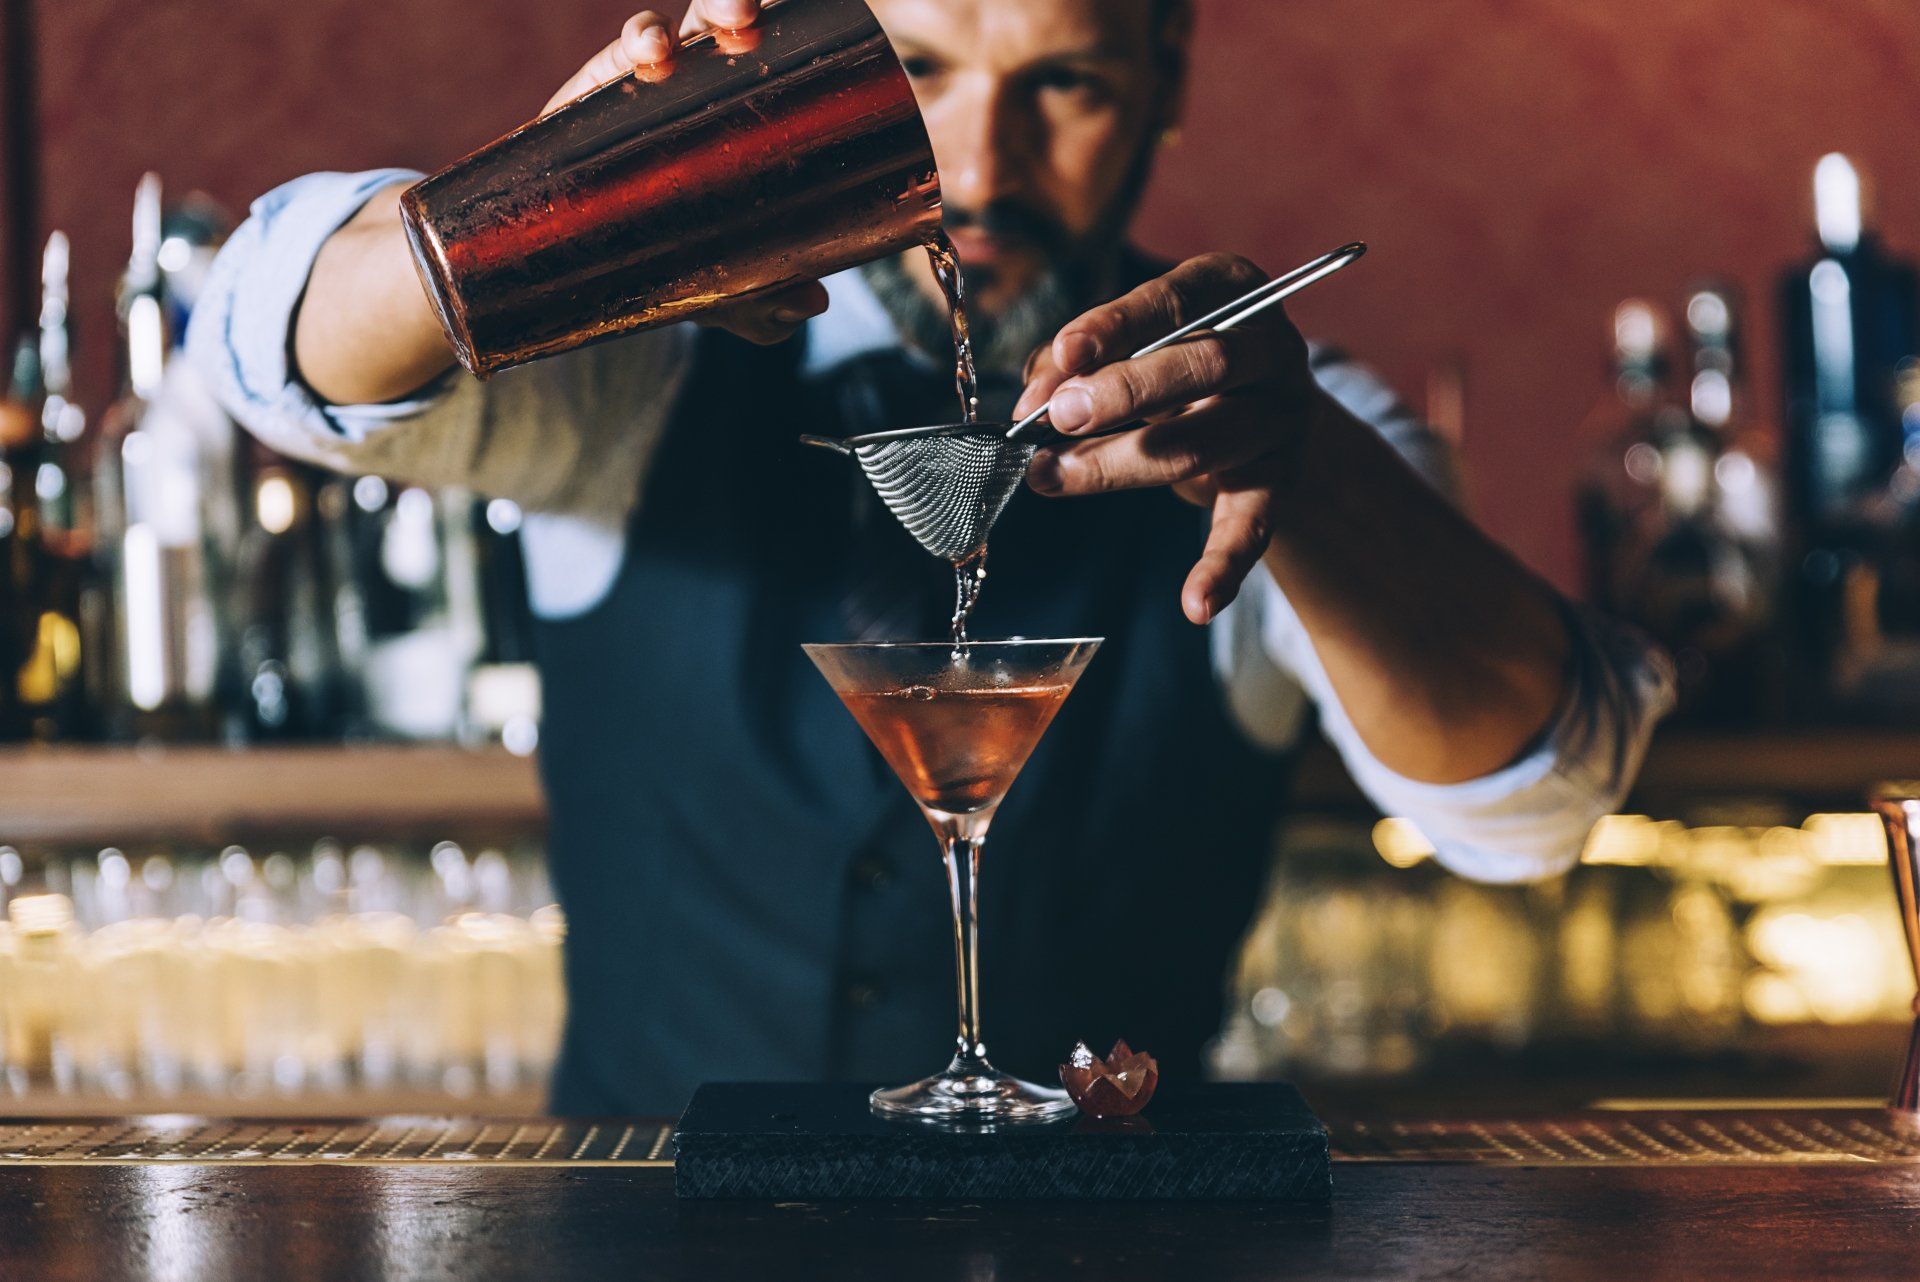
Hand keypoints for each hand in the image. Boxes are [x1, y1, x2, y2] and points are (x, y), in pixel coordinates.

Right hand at [539, 4, 828, 345]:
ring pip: (675, 28)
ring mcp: (652, 83)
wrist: (582, 265)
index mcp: (744, 108)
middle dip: (740, 4)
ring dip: (694, 13)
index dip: (791, 29)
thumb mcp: (725, 286)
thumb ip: (766, 299)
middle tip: (749, 18)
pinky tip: (646, 55)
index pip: (773, 52)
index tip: (810, 30)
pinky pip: (623, 52)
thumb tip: (810, 301)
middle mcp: (702, 82)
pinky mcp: (603, 92)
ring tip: (696, 35)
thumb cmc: (670, 252)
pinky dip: (639, 39)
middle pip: (727, 22)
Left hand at [1016, 253, 1320, 624]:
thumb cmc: (1167, 361)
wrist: (1252, 407)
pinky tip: (1195, 604)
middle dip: (1126, 391)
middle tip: (1060, 416)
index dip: (1115, 326)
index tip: (1065, 354)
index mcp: (1232, 287)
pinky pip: (1252, 527)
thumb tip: (1031, 402)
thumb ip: (1075, 359)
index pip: (1172, 300)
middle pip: (1204, 366)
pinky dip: (1222, 568)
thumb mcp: (1128, 342)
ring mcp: (1283, 418)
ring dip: (1119, 464)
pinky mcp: (1280, 482)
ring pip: (1204, 444)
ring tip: (1052, 476)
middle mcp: (1272, 347)